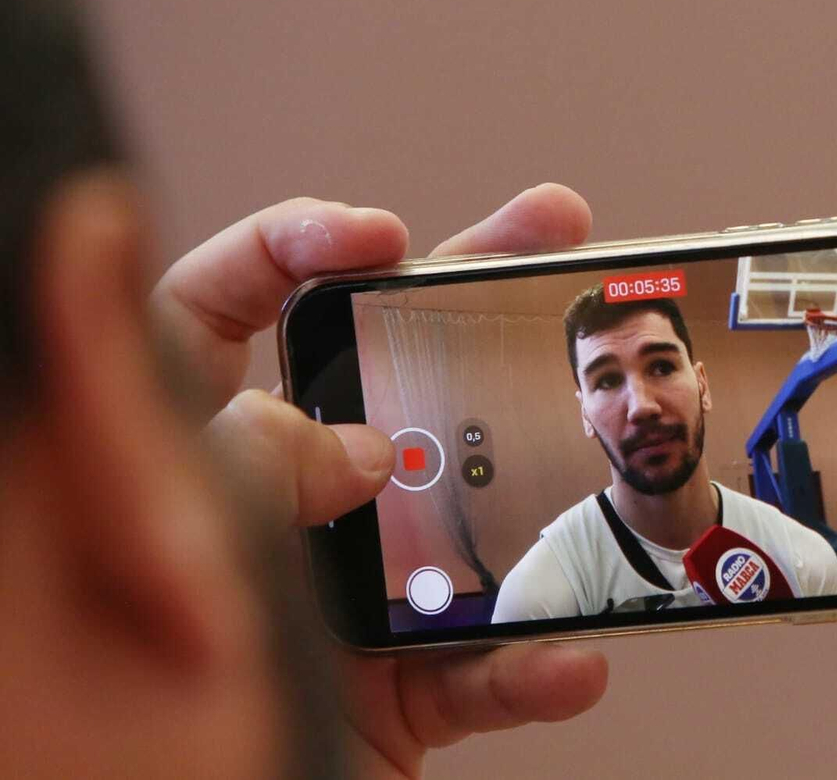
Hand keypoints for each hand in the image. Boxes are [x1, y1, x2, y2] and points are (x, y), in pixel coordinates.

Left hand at [152, 186, 607, 778]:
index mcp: (171, 458)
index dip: (291, 248)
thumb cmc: (109, 734)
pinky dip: (529, 669)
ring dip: (538, 480)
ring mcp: (340, 597)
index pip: (211, 311)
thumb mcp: (152, 557)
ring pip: (454, 508)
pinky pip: (478, 668)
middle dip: (468, 295)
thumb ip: (236, 467)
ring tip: (602, 434)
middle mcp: (266, 514)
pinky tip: (567, 657)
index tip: (376, 237)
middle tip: (551, 231)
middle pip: (375, 375)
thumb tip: (358, 446)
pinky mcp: (394, 690)